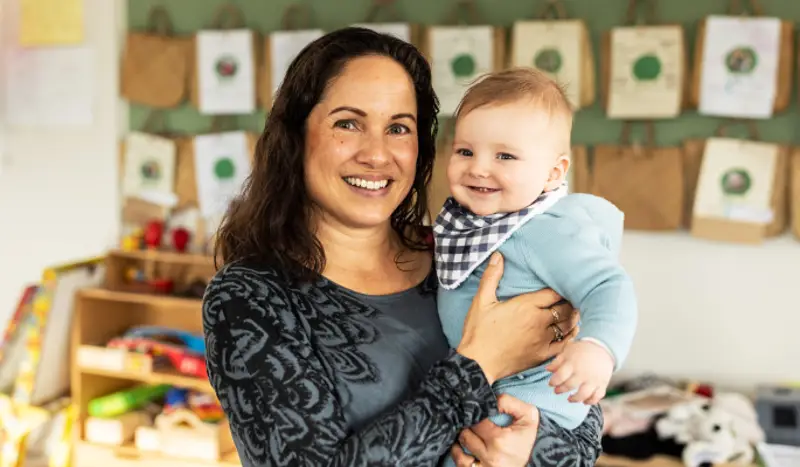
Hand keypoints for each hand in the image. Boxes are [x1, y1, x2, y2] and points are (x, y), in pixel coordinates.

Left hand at [450, 394, 540, 466]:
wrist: (539, 461)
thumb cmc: (529, 439)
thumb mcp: (528, 417)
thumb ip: (510, 402)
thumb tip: (493, 399)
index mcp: (500, 440)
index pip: (477, 421)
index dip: (475, 414)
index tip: (478, 411)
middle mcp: (490, 456)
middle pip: (465, 434)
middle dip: (467, 425)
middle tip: (469, 419)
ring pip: (459, 451)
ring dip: (460, 440)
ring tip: (464, 432)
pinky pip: (460, 464)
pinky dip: (458, 454)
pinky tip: (460, 447)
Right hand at [456, 252, 579, 383]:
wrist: (478, 364)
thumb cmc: (478, 332)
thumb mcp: (481, 301)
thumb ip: (491, 277)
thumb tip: (498, 256)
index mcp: (526, 306)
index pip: (553, 293)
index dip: (560, 288)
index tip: (562, 286)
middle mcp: (539, 322)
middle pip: (564, 308)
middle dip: (569, 302)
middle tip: (571, 298)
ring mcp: (543, 340)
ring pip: (567, 326)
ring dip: (572, 317)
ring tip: (574, 312)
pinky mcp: (543, 355)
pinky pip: (565, 344)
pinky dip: (571, 336)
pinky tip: (572, 332)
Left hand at [546, 340, 613, 403]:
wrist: (602, 347)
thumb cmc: (581, 350)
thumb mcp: (567, 352)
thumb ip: (557, 361)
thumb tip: (547, 369)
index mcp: (573, 363)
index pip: (560, 376)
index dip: (553, 382)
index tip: (551, 383)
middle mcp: (583, 373)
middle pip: (569, 386)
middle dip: (561, 390)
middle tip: (557, 390)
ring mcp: (594, 379)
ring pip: (583, 394)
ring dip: (575, 399)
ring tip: (570, 399)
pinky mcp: (603, 384)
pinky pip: (597, 396)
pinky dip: (591, 401)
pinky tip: (585, 401)